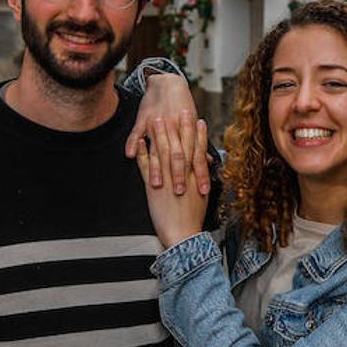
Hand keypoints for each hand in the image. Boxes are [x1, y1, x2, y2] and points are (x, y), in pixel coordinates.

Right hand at [126, 73, 208, 197]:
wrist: (168, 83)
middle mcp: (175, 129)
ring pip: (158, 149)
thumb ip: (199, 146)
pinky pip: (136, 132)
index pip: (196, 157)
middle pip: (178, 156)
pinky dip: (133, 143)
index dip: (201, 174)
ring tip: (157, 184)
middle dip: (179, 176)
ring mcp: (158, 124)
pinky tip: (130, 155)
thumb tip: (210, 162)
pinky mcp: (143, 119)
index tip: (203, 191)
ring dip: (157, 168)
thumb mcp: (192, 126)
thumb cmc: (181, 107)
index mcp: (188, 132)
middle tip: (181, 193)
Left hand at [135, 114, 209, 248]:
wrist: (182, 236)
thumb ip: (200, 181)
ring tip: (158, 119)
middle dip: (181, 127)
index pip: (197, 151)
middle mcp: (182, 175)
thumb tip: (205, 169)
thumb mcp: (201, 199)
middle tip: (181, 110)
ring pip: (163, 151)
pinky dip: (142, 152)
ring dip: (160, 135)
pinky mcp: (152, 187)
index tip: (198, 120)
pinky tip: (141, 142)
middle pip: (181, 145)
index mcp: (195, 177)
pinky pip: (145, 166)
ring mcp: (166, 179)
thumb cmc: (193, 220)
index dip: (198, 135)